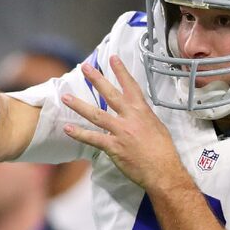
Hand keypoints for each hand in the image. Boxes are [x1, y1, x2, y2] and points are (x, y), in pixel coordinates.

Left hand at [62, 56, 189, 191]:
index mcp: (143, 111)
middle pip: (110, 94)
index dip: (121, 71)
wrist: (163, 171)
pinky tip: (68, 128)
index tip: (113, 58)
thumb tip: (137, 113)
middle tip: (85, 68)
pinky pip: (93, 138)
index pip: (130, 86)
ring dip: (79, 105)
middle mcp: (130, 118)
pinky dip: (79, 134)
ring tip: (66, 97)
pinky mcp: (114, 147)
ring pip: (96, 114)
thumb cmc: (163, 151)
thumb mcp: (158, 127)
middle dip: (97, 80)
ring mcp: (121, 132)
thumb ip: (144, 117)